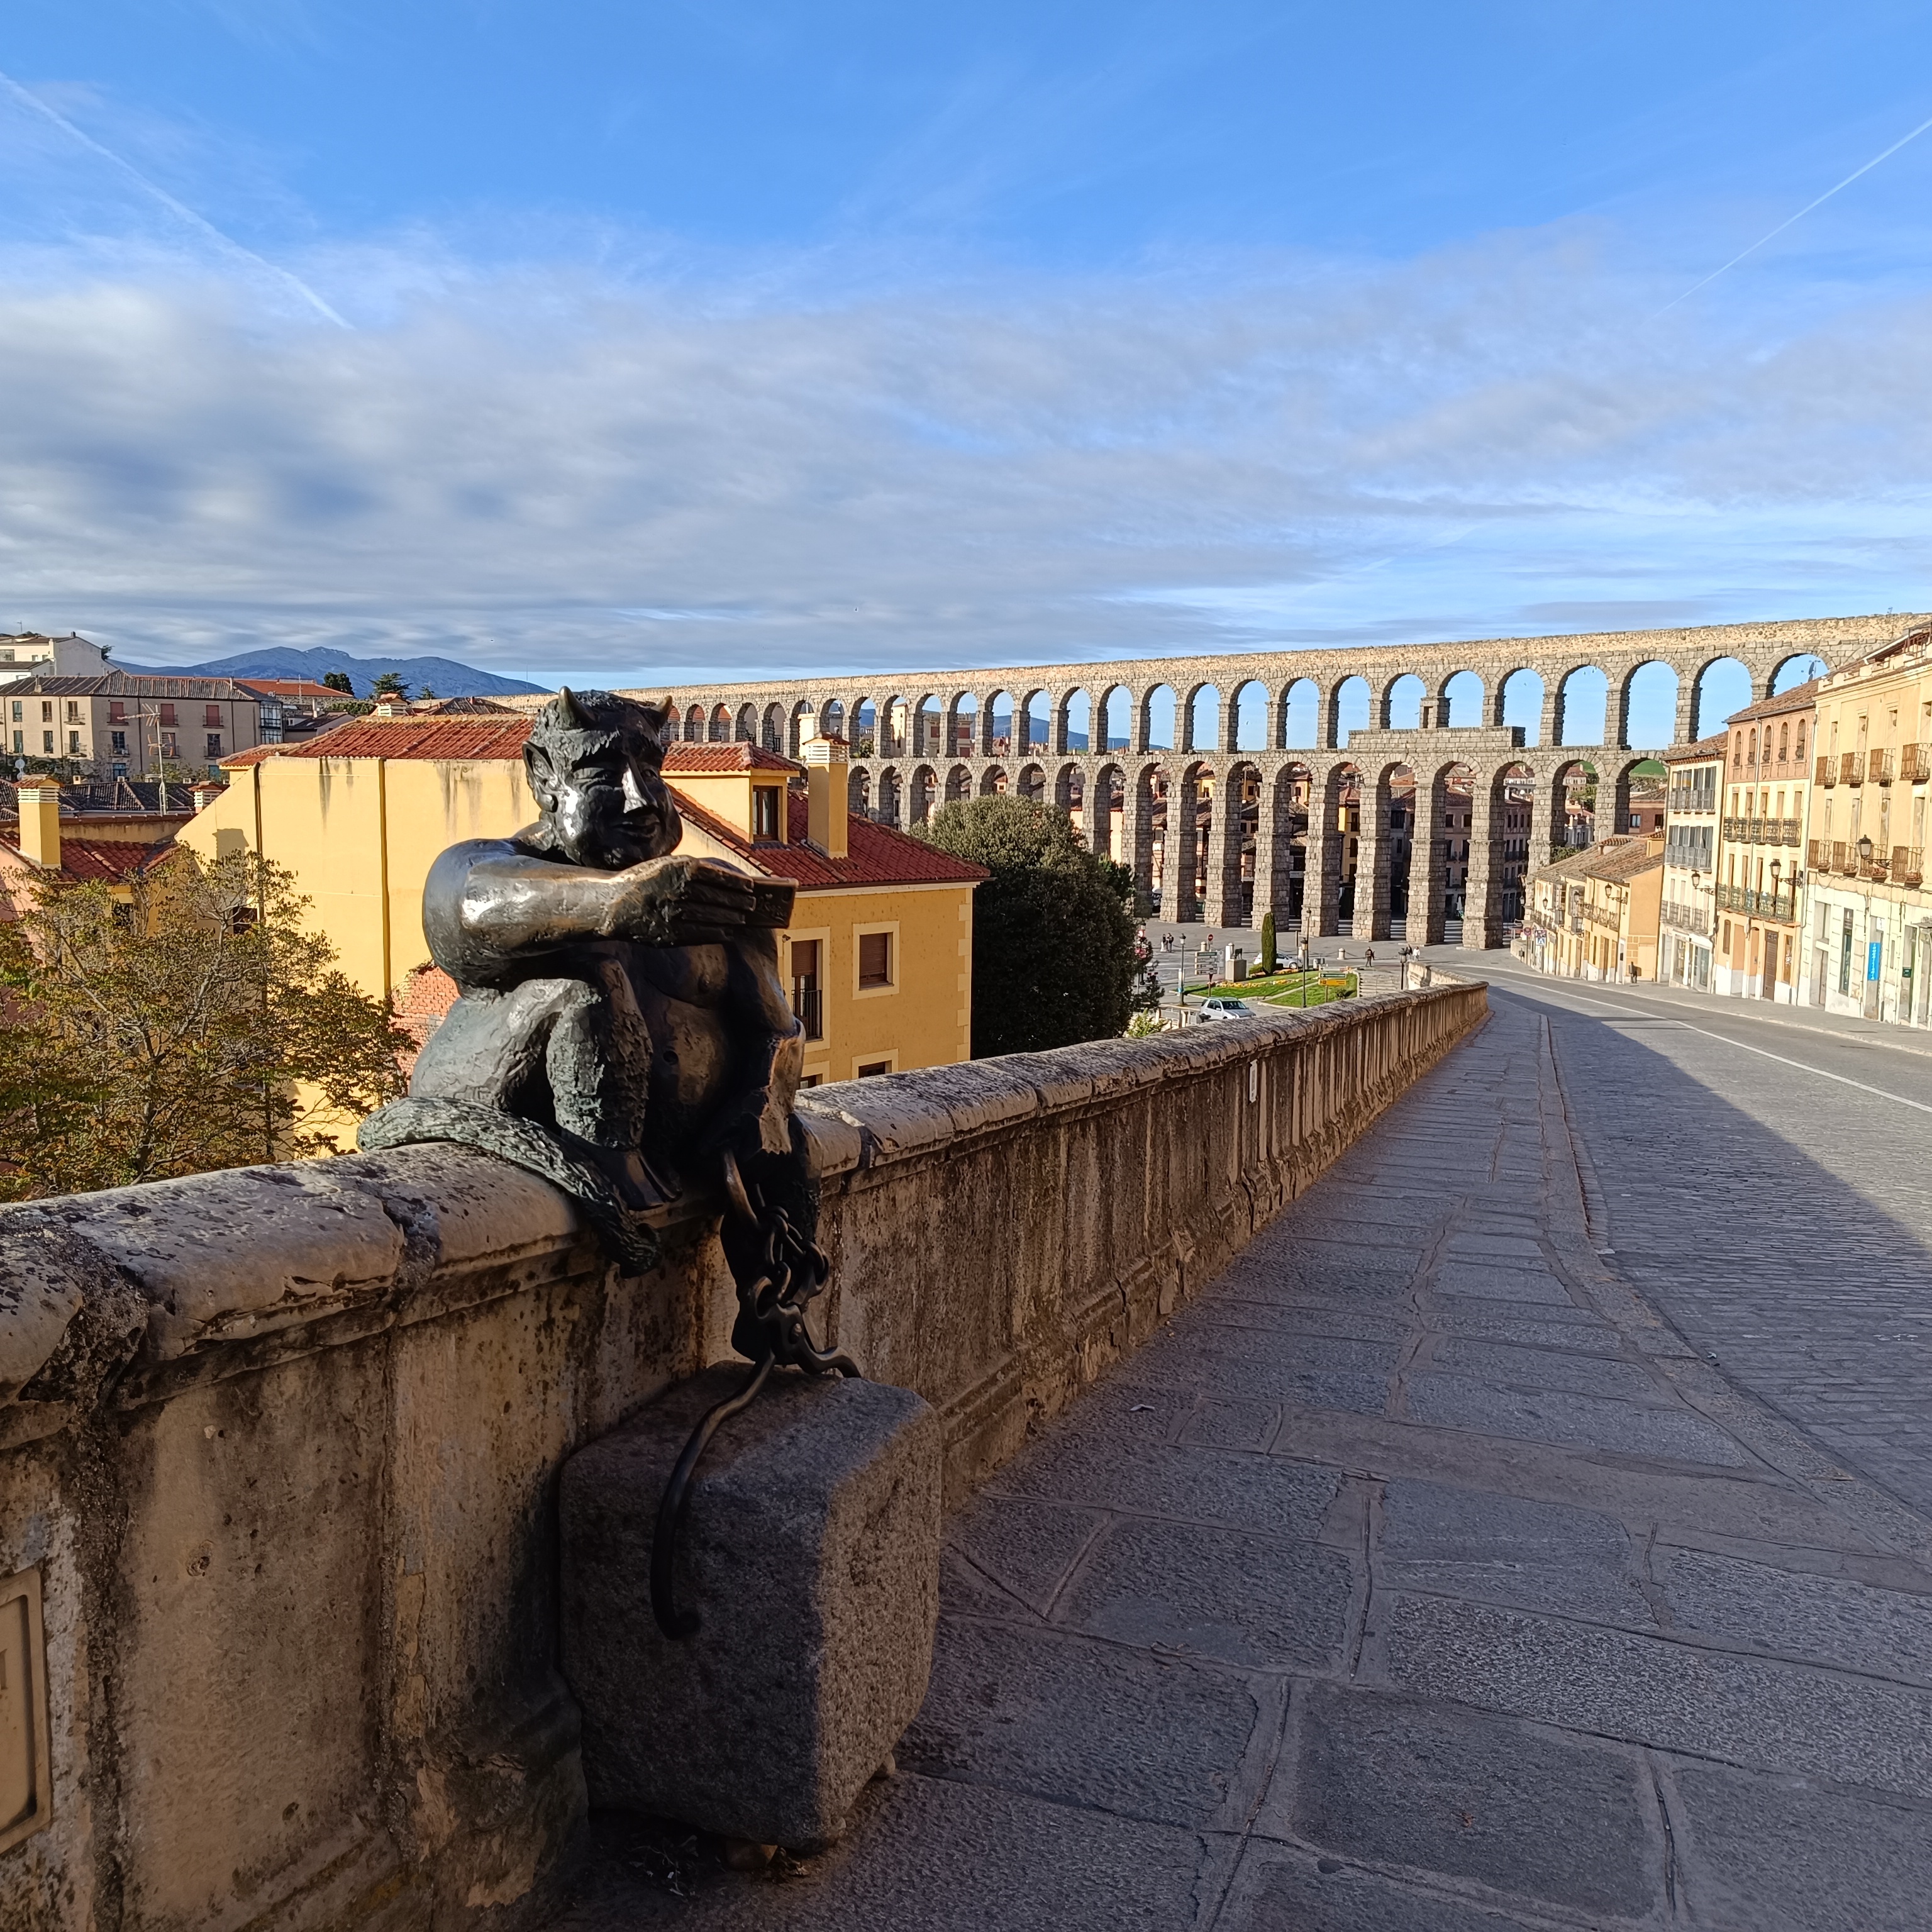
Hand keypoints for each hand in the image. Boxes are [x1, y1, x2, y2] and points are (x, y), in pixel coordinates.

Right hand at [603, 855, 756, 945]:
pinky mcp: (669, 934)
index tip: (750, 887)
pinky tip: (727, 931)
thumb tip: (725, 879)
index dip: (736, 883)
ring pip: (712, 916)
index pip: (717, 876)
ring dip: (731, 918)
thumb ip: (691, 870)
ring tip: (742, 918)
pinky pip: (701, 934)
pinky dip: (717, 933)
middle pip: (717, 897)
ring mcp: (673, 913)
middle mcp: (677, 890)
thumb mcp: (665, 866)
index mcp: (678, 869)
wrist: (613, 905)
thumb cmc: (643, 882)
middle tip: (751, 904)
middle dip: (738, 902)